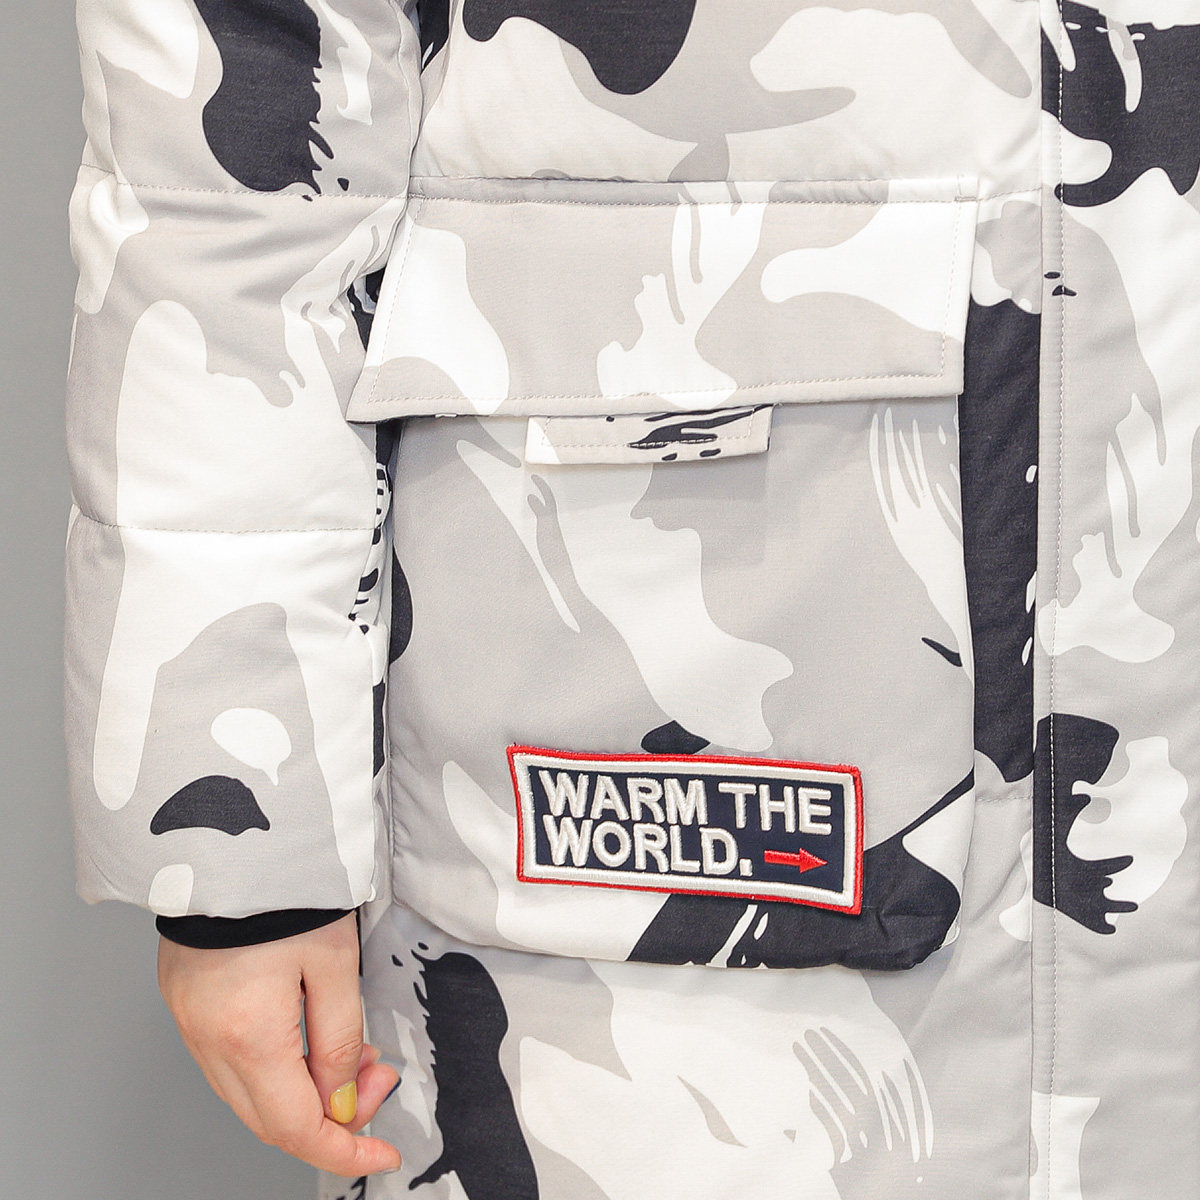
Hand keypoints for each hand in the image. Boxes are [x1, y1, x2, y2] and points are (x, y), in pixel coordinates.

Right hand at [157, 912, 401, 1176]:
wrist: (224, 834)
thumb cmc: (282, 886)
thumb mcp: (334, 960)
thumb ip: (340, 1037)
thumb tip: (343, 1098)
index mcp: (248, 1035)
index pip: (297, 1127)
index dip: (345, 1150)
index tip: (381, 1154)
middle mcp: (207, 1039)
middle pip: (270, 1119)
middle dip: (332, 1116)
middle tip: (376, 1079)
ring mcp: (188, 1022)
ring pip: (248, 1094)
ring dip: (302, 1091)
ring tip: (349, 1051)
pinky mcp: (184, 1001)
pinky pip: (228, 1062)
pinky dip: (272, 1067)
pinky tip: (305, 1036)